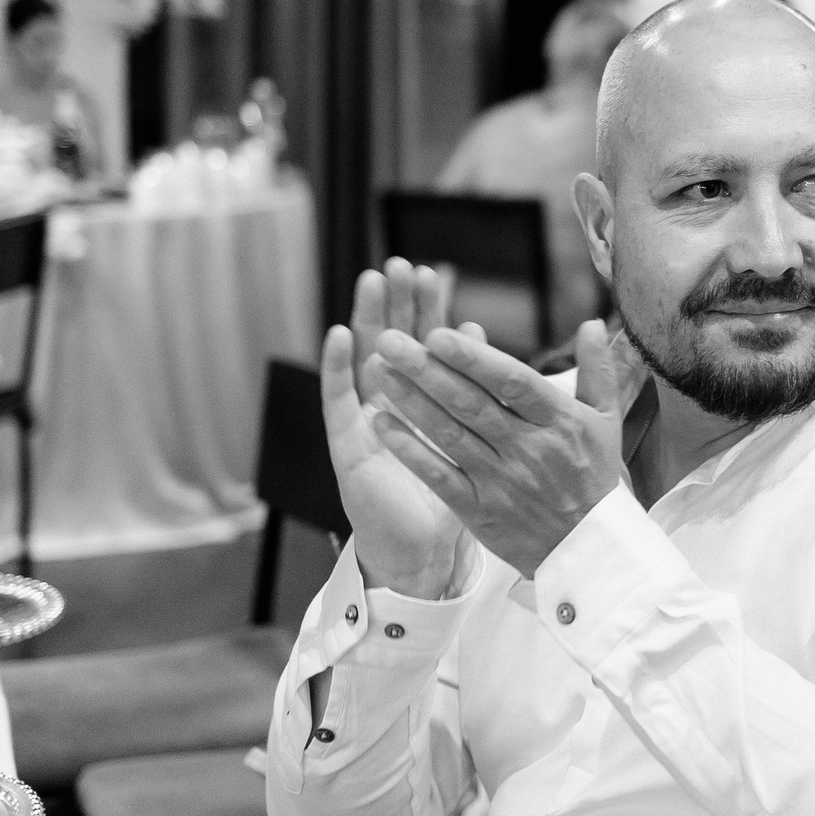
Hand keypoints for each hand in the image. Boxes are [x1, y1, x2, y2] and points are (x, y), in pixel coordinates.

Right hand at [321, 262, 468, 596]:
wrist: (422, 551)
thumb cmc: (449, 496)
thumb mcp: (472, 438)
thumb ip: (475, 388)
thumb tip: (478, 332)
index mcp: (423, 401)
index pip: (424, 344)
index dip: (426, 309)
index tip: (434, 273)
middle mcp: (391, 404)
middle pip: (393, 342)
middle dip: (397, 303)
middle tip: (402, 264)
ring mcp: (365, 421)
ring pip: (365, 360)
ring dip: (367, 320)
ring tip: (373, 281)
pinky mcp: (347, 445)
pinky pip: (338, 401)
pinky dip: (336, 366)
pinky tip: (340, 334)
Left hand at [366, 320, 625, 578]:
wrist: (588, 549)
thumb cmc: (595, 477)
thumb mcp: (606, 420)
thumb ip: (597, 369)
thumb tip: (592, 323)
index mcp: (558, 421)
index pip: (511, 382)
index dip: (473, 358)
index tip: (438, 334)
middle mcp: (527, 448)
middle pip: (470, 402)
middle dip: (426, 369)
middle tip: (390, 339)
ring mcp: (500, 480)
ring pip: (449, 433)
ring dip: (410, 400)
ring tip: (379, 369)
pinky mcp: (479, 508)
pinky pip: (438, 475)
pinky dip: (409, 450)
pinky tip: (381, 423)